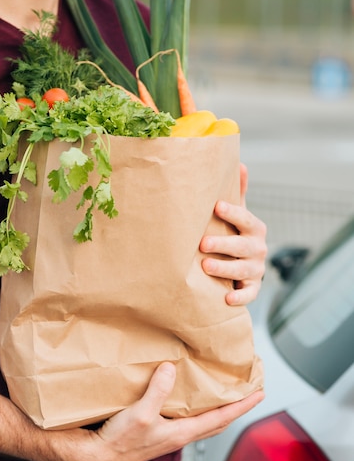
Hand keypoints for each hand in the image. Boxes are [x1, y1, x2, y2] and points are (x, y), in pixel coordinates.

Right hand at [54, 362, 263, 460]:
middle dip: (235, 407)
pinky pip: (184, 416)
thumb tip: (173, 369)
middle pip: (217, 421)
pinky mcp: (157, 429)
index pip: (221, 418)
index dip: (242, 406)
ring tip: (223, 390)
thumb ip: (158, 391)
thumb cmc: (120, 442)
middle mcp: (180, 434)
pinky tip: (185, 393)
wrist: (99, 456)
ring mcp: (169, 433)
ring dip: (216, 407)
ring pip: (202, 420)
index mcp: (182, 433)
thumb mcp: (141, 414)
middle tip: (248, 392)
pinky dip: (194, 406)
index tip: (260, 394)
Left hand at [199, 163, 266, 305]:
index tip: (217, 206)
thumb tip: (239, 162)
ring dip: (225, 269)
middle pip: (243, 247)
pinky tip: (226, 298)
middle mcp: (258, 248)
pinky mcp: (252, 288)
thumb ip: (238, 192)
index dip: (233, 213)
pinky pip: (248, 295)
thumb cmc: (234, 233)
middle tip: (203, 243)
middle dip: (224, 245)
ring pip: (243, 271)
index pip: (246, 219)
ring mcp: (256, 270)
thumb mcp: (238, 214)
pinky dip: (240, 298)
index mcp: (254, 228)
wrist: (243, 265)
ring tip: (205, 267)